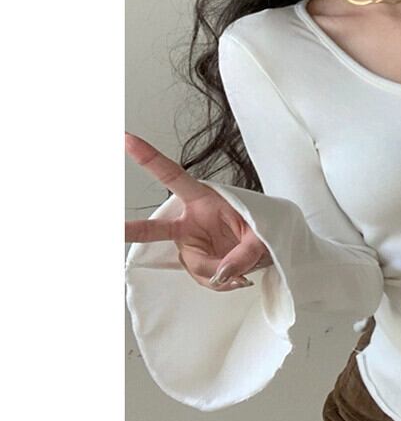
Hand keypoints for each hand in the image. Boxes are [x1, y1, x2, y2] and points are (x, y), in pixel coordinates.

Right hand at [125, 133, 270, 290]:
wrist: (270, 247)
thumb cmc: (265, 229)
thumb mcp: (263, 236)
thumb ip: (244, 254)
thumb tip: (223, 275)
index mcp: (204, 198)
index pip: (172, 176)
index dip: (149, 158)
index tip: (127, 139)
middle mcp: (191, 221)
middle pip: (154, 228)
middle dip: (129, 230)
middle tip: (109, 228)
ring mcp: (192, 244)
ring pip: (195, 265)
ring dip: (219, 271)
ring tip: (244, 267)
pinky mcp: (197, 262)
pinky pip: (203, 277)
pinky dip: (221, 282)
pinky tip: (236, 277)